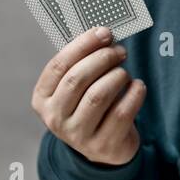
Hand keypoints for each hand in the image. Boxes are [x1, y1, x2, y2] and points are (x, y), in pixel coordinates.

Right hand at [31, 26, 145, 164]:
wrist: (104, 147)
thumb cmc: (90, 106)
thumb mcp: (77, 88)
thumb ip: (82, 63)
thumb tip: (103, 33)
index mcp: (42, 98)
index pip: (59, 65)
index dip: (83, 45)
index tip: (104, 32)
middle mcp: (55, 119)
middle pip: (77, 79)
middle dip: (102, 58)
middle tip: (120, 50)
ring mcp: (78, 135)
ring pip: (98, 96)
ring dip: (117, 76)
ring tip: (124, 72)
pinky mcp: (103, 145)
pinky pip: (121, 112)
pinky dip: (133, 94)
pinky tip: (137, 86)